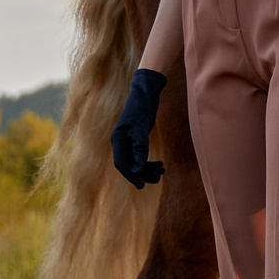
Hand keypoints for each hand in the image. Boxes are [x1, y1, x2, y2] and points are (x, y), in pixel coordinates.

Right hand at [111, 68, 166, 188]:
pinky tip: (160, 164)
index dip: (131, 175)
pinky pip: (139, 155)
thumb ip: (139, 148)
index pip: (121, 163)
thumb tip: (137, 170)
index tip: (143, 185)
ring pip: (134, 161)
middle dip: (142, 173)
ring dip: (147, 168)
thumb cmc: (142, 108)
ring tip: (161, 172)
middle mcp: (120, 141)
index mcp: (117, 139)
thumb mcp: (142, 128)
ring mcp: (127, 140)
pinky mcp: (135, 138)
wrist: (146, 92)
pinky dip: (148, 161)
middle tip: (157, 179)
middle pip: (128, 164)